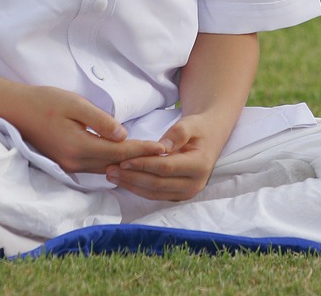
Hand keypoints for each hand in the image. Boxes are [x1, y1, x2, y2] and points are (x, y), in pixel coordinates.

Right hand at [6, 84, 167, 175]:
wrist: (16, 110)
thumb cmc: (45, 101)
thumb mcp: (75, 104)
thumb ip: (100, 121)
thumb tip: (123, 135)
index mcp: (79, 147)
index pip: (119, 153)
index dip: (142, 150)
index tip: (163, 148)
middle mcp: (75, 162)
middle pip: (115, 165)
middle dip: (139, 160)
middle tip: (164, 154)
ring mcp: (69, 165)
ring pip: (105, 168)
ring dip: (126, 163)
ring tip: (149, 157)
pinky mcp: (66, 162)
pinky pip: (95, 166)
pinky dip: (111, 162)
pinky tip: (122, 157)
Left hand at [104, 115, 221, 201]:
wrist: (209, 138)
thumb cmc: (198, 128)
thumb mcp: (191, 124)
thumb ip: (177, 133)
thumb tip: (161, 147)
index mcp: (199, 166)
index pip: (166, 167)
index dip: (144, 165)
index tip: (123, 160)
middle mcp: (194, 184)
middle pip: (158, 184)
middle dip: (132, 178)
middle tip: (110, 169)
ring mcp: (187, 193)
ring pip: (154, 193)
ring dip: (131, 185)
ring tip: (111, 175)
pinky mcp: (178, 195)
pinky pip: (155, 195)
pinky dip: (138, 188)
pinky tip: (124, 180)